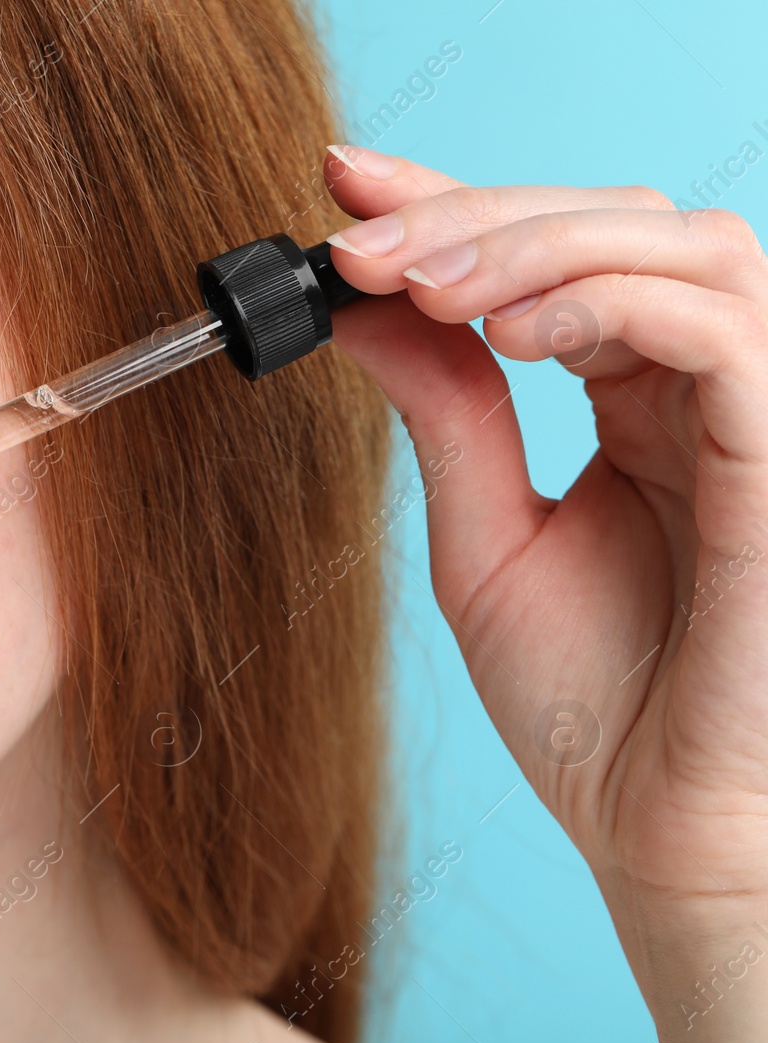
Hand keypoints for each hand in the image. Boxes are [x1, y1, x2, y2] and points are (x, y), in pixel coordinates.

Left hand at [319, 143, 767, 1042]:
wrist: (652, 832)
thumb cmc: (588, 705)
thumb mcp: (482, 539)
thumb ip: (444, 415)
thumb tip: (363, 303)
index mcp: (632, 400)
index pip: (550, 256)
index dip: (451, 200)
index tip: (340, 185)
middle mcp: (698, 388)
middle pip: (613, 221)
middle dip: (473, 216)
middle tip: (360, 247)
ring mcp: (750, 415)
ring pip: (678, 244)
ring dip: (534, 245)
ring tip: (425, 289)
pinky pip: (719, 330)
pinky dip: (607, 305)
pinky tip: (511, 334)